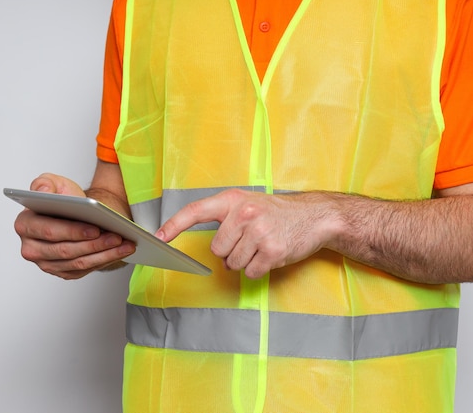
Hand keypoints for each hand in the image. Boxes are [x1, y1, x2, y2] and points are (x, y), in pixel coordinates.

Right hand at [13, 173, 134, 279]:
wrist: (75, 213)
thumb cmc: (64, 199)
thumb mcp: (54, 183)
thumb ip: (45, 183)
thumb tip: (42, 191)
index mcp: (25, 225)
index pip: (49, 231)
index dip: (74, 231)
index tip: (96, 229)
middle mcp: (31, 248)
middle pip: (66, 250)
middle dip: (94, 244)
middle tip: (117, 237)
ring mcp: (46, 263)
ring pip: (78, 262)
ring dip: (105, 254)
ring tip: (125, 244)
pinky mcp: (62, 271)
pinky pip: (86, 269)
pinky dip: (106, 260)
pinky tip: (121, 251)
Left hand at [156, 189, 332, 278]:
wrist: (314, 216)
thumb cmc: (277, 213)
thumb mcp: (248, 203)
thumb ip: (226, 217)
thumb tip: (209, 246)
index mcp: (233, 200)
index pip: (195, 211)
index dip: (174, 225)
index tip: (158, 237)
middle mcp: (243, 213)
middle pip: (218, 250)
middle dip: (231, 252)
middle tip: (249, 242)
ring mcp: (258, 232)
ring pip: (233, 264)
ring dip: (246, 262)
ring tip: (262, 246)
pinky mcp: (272, 250)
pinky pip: (251, 272)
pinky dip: (259, 269)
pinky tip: (271, 255)